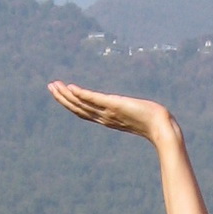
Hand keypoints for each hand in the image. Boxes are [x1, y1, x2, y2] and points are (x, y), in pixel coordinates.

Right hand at [47, 83, 175, 143]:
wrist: (162, 128)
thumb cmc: (155, 123)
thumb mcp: (138, 115)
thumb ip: (132, 113)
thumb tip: (138, 112)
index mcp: (108, 119)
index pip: (85, 111)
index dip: (71, 103)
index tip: (61, 93)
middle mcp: (105, 117)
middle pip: (78, 108)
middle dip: (63, 98)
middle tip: (50, 87)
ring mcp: (108, 112)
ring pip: (81, 104)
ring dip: (66, 95)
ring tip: (54, 85)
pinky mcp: (114, 105)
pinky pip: (93, 99)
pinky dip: (81, 94)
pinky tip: (71, 87)